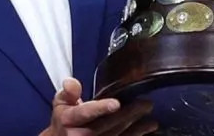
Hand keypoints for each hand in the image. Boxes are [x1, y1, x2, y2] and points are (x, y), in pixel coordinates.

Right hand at [41, 78, 157, 135]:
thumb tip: (71, 82)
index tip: (115, 103)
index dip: (101, 108)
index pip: (85, 112)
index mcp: (69, 119)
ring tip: (152, 122)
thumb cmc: (64, 120)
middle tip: (146, 105)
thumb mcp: (61, 103)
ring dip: (137, 130)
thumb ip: (68, 92)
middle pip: (107, 124)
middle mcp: (80, 135)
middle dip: (128, 115)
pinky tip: (147, 133)